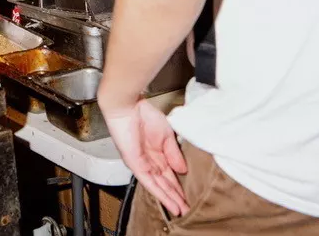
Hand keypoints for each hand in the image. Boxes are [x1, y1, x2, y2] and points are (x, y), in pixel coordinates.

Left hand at [102, 97, 188, 216]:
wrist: (128, 106)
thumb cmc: (144, 115)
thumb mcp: (167, 136)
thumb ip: (174, 154)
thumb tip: (183, 170)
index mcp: (156, 153)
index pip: (169, 174)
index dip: (179, 186)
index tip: (189, 198)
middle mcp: (148, 161)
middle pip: (164, 183)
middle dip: (176, 197)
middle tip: (187, 210)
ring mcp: (141, 164)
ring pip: (157, 186)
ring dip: (169, 199)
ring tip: (181, 211)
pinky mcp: (135, 164)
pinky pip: (149, 182)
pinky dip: (160, 193)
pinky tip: (169, 203)